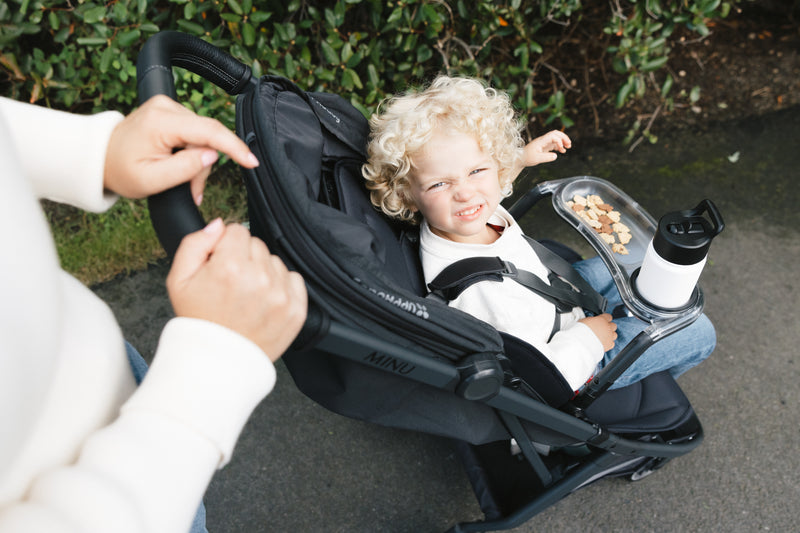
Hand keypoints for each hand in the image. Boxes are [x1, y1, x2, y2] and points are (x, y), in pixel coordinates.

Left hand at [103, 95, 258, 204]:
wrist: (99, 159)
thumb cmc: (120, 170)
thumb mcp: (151, 180)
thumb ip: (185, 168)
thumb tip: (212, 155)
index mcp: (160, 122)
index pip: (208, 131)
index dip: (234, 147)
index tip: (251, 161)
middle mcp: (165, 108)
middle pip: (207, 137)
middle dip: (204, 166)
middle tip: (192, 191)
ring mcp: (167, 107)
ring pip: (203, 137)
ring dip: (198, 162)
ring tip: (182, 181)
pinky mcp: (170, 112)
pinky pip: (195, 134)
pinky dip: (192, 153)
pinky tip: (179, 165)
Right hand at [166, 220, 307, 360]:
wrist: (218, 361)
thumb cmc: (198, 321)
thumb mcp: (178, 280)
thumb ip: (194, 243)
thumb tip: (218, 225)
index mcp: (229, 267)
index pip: (237, 230)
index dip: (225, 246)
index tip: (220, 263)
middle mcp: (259, 278)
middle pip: (257, 245)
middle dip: (244, 258)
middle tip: (231, 284)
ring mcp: (281, 294)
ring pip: (274, 262)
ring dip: (262, 273)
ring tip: (247, 296)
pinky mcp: (296, 309)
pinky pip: (294, 279)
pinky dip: (281, 287)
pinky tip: (263, 302)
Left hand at [522, 130, 571, 166]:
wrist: (520, 158)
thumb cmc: (526, 158)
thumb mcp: (536, 159)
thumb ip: (546, 157)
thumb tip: (555, 156)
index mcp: (541, 141)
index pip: (552, 136)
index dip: (559, 141)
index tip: (561, 149)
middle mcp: (543, 140)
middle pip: (555, 133)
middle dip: (564, 137)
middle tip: (569, 144)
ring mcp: (544, 143)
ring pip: (555, 138)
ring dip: (563, 141)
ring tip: (568, 147)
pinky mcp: (544, 146)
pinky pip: (554, 143)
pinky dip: (559, 146)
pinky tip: (562, 151)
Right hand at [579, 313, 617, 351]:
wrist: (582, 343)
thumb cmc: (581, 331)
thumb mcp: (585, 320)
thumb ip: (592, 320)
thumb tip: (593, 321)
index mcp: (602, 320)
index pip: (608, 316)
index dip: (605, 318)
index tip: (603, 320)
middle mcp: (608, 327)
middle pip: (613, 325)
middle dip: (609, 327)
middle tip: (602, 329)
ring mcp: (609, 336)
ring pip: (614, 335)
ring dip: (610, 335)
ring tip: (603, 337)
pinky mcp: (609, 345)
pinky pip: (612, 343)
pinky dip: (608, 343)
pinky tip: (603, 343)